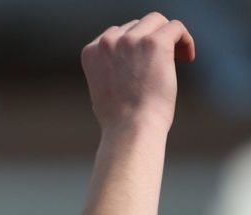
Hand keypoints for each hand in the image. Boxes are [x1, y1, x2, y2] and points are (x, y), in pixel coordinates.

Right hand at [81, 12, 194, 130]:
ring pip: (157, 21)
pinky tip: (187, 58)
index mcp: (91, 51)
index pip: (116, 33)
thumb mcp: (101, 88)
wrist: (130, 128)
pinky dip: (184, 40)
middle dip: (151, 40)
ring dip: (167, 37)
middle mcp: (108, 42)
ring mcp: (130, 40)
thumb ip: (109, 67)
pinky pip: (176, 27)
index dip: (135, 45)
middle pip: (137, 25)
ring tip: (177, 58)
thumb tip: (126, 61)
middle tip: (163, 62)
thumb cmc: (118, 118)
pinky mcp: (155, 43)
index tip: (145, 62)